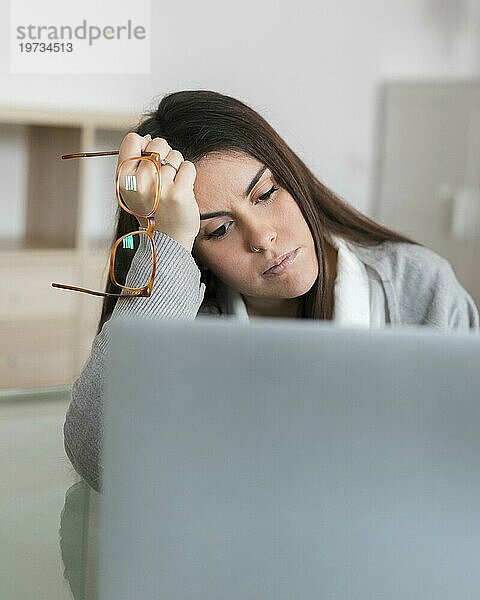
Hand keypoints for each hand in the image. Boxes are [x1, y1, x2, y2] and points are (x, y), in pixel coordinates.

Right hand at [117, 132, 199, 252]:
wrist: (167, 237)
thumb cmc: (152, 209)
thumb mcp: (134, 187)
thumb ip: (136, 162)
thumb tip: (147, 138)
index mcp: (124, 178)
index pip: (132, 140)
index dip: (144, 144)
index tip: (149, 159)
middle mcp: (139, 182)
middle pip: (157, 144)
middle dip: (164, 154)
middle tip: (164, 175)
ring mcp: (160, 187)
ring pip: (174, 155)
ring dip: (177, 166)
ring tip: (172, 185)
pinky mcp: (179, 194)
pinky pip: (187, 166)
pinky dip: (188, 174)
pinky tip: (182, 188)